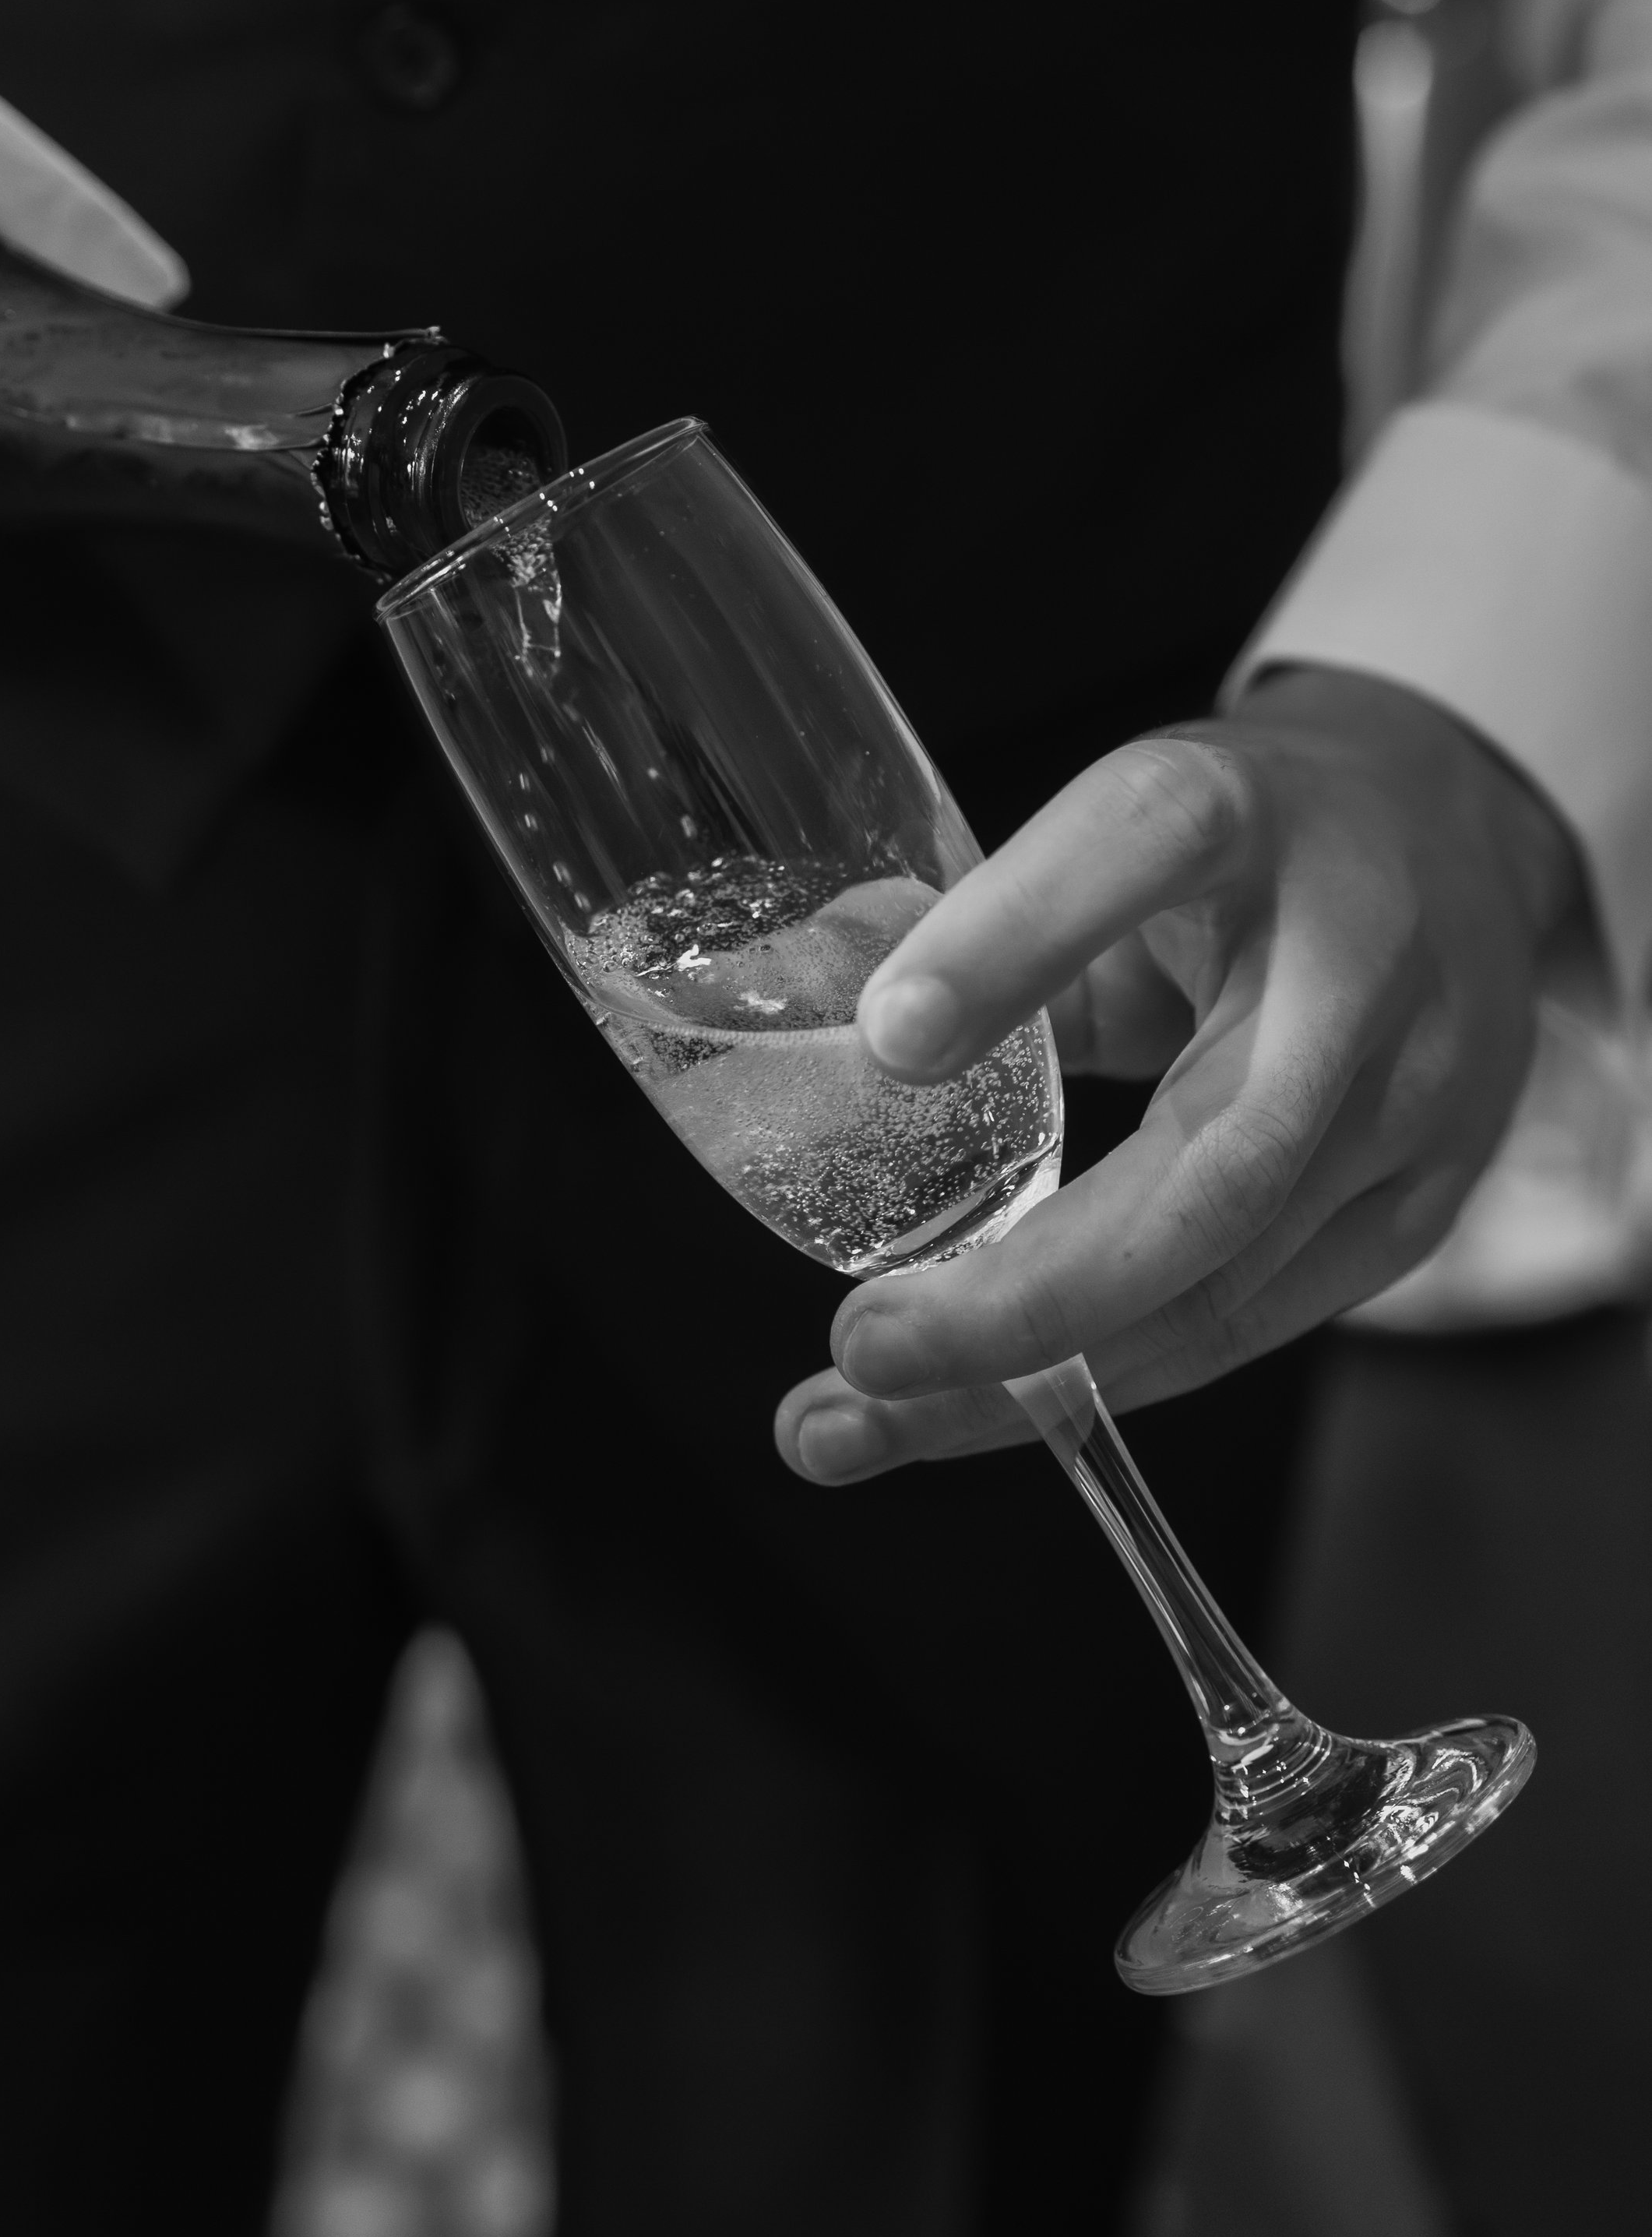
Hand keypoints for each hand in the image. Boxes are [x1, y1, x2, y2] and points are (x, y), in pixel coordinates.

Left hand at [776, 669, 1581, 1483]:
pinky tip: (973, 1412)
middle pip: (1214, 1161)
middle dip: (1026, 1293)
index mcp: (1250, 812)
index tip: (890, 1039)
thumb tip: (783, 990)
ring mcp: (1415, 1107)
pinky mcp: (1423, 1209)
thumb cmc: (1248, 840)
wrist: (1453, 842)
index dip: (1017, 939)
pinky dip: (1101, 1378)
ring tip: (856, 1424)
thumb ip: (979, 915)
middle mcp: (1362, 965)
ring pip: (1224, 1284)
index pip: (1148, 839)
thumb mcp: (1114, 822)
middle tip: (861, 1346)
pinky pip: (1247, 1323)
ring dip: (1032, 1380)